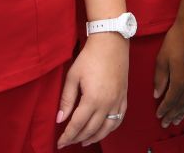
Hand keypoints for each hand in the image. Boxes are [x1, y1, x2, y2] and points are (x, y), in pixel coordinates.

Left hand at [57, 33, 128, 148]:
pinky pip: (119, 119)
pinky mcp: (124, 97)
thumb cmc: (90, 57)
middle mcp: (107, 104)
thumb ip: (66, 99)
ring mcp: (118, 101)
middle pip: (91, 129)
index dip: (67, 136)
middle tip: (68, 142)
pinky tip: (103, 130)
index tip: (60, 143)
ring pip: (107, 128)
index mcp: (92, 99)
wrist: (111, 42)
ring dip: (95, 137)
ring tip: (84, 141)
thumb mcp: (73, 76)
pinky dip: (110, 128)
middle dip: (78, 138)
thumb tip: (60, 119)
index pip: (77, 124)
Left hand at [154, 19, 183, 127]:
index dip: (164, 109)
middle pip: (180, 104)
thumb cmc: (175, 41)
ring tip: (177, 120)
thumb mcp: (162, 58)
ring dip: (182, 112)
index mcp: (179, 81)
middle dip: (172, 115)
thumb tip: (157, 94)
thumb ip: (160, 78)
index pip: (170, 100)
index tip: (158, 116)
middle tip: (166, 124)